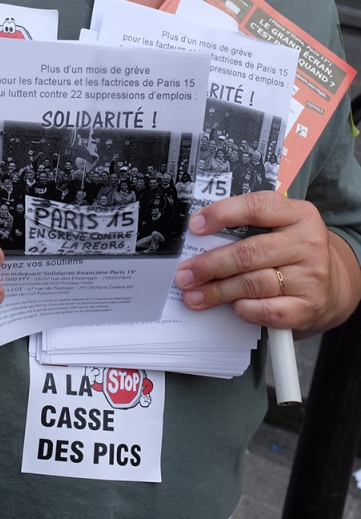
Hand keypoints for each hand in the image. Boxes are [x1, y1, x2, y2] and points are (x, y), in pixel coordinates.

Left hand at [174, 191, 360, 334]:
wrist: (334, 281)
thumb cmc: (293, 249)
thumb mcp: (280, 226)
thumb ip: (249, 226)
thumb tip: (201, 236)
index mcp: (297, 214)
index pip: (255, 207)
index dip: (221, 214)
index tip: (194, 227)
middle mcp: (307, 243)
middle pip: (248, 253)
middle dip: (210, 265)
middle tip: (185, 274)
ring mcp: (311, 277)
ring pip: (253, 284)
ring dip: (218, 291)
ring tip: (195, 295)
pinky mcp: (309, 307)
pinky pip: (268, 310)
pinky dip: (245, 309)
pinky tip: (232, 307)